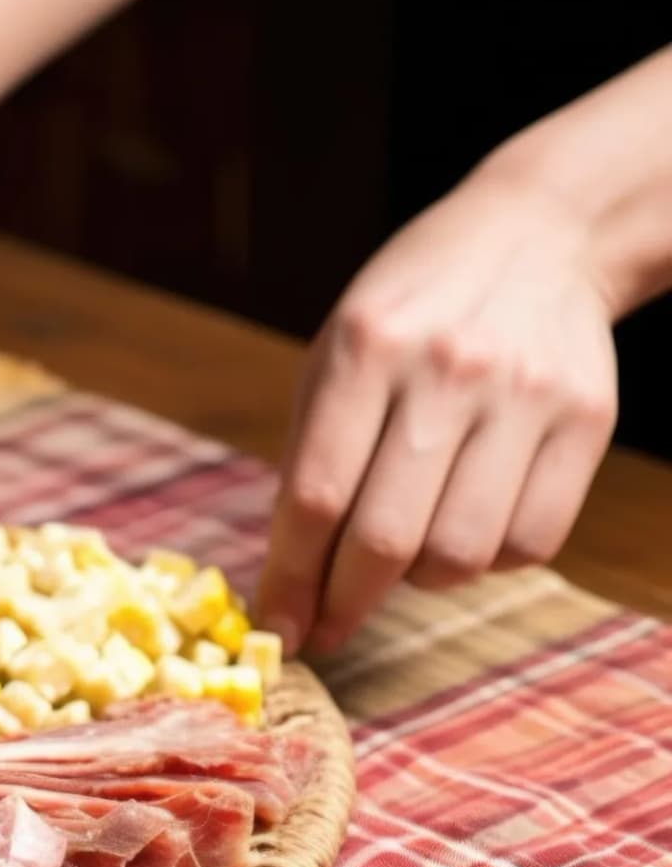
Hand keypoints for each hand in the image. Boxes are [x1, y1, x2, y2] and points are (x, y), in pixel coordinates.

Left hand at [257, 176, 618, 652]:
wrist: (536, 235)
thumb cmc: (411, 311)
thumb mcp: (336, 354)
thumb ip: (312, 455)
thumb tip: (289, 576)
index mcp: (365, 349)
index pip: (317, 496)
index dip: (291, 581)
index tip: (279, 631)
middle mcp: (446, 371)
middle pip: (386, 538)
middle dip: (345, 604)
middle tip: (326, 629)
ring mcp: (523, 396)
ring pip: (462, 554)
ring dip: (419, 582)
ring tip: (404, 557)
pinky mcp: (586, 421)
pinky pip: (532, 542)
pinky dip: (488, 562)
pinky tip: (465, 530)